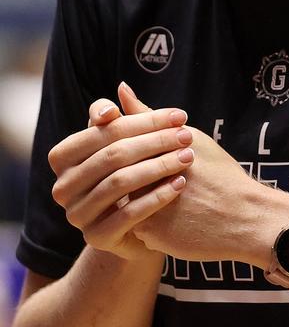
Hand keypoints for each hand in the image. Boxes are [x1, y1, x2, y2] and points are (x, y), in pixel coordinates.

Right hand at [48, 96, 194, 260]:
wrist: (134, 227)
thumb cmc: (129, 174)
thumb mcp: (124, 145)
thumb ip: (123, 119)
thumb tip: (122, 87)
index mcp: (63, 156)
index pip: (104, 130)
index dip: (144, 121)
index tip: (179, 115)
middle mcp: (63, 186)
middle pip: (113, 155)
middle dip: (155, 141)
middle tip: (187, 134)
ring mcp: (76, 215)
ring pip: (120, 182)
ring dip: (159, 166)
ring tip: (187, 157)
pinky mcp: (95, 239)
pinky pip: (129, 214)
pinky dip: (157, 196)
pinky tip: (180, 184)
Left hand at [94, 84, 280, 265]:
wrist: (243, 218)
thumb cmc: (220, 174)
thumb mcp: (191, 138)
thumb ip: (150, 117)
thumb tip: (121, 88)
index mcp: (156, 152)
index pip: (123, 145)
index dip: (134, 149)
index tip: (153, 157)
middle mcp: (145, 180)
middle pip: (122, 173)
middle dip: (135, 176)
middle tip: (159, 180)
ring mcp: (146, 209)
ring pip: (126, 201)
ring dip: (140, 198)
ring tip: (171, 200)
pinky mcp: (149, 236)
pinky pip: (137, 226)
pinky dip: (150, 221)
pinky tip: (174, 219)